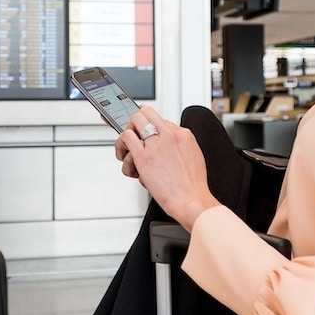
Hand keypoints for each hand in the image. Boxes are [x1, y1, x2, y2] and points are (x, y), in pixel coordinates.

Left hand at [115, 106, 220, 231]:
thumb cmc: (192, 186)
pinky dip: (121, 145)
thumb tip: (165, 146)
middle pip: (146, 113)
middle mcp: (169, 135)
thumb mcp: (193, 157)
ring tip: (127, 148)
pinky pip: (126, 137)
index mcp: (184, 134)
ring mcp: (156, 144)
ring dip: (127, 133)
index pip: (160, 119)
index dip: (149, 125)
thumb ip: (178, 146)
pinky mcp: (143, 157)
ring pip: (134, 121)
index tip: (143, 128)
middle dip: (137, 123)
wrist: (192, 201)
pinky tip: (124, 156)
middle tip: (134, 135)